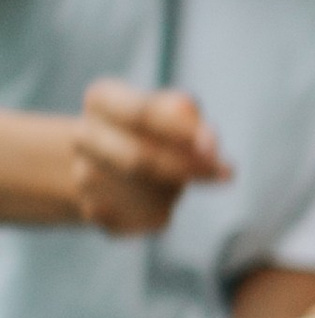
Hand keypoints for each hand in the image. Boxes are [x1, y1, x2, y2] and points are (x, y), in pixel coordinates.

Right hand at [67, 81, 231, 235]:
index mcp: (102, 99)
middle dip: (187, 168)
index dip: (181, 131)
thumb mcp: (167, 107)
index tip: (214, 147)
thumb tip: (208, 143)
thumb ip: (188, 116)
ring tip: (188, 180)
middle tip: (226, 174)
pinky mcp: (97, 213)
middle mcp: (85, 136)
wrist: (103, 160)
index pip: (143, 113)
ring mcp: (85, 177)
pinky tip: (164, 196)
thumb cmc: (148, 126)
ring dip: (178, 189)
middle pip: (138, 160)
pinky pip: (147, 218)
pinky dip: (166, 208)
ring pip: (146, 194)